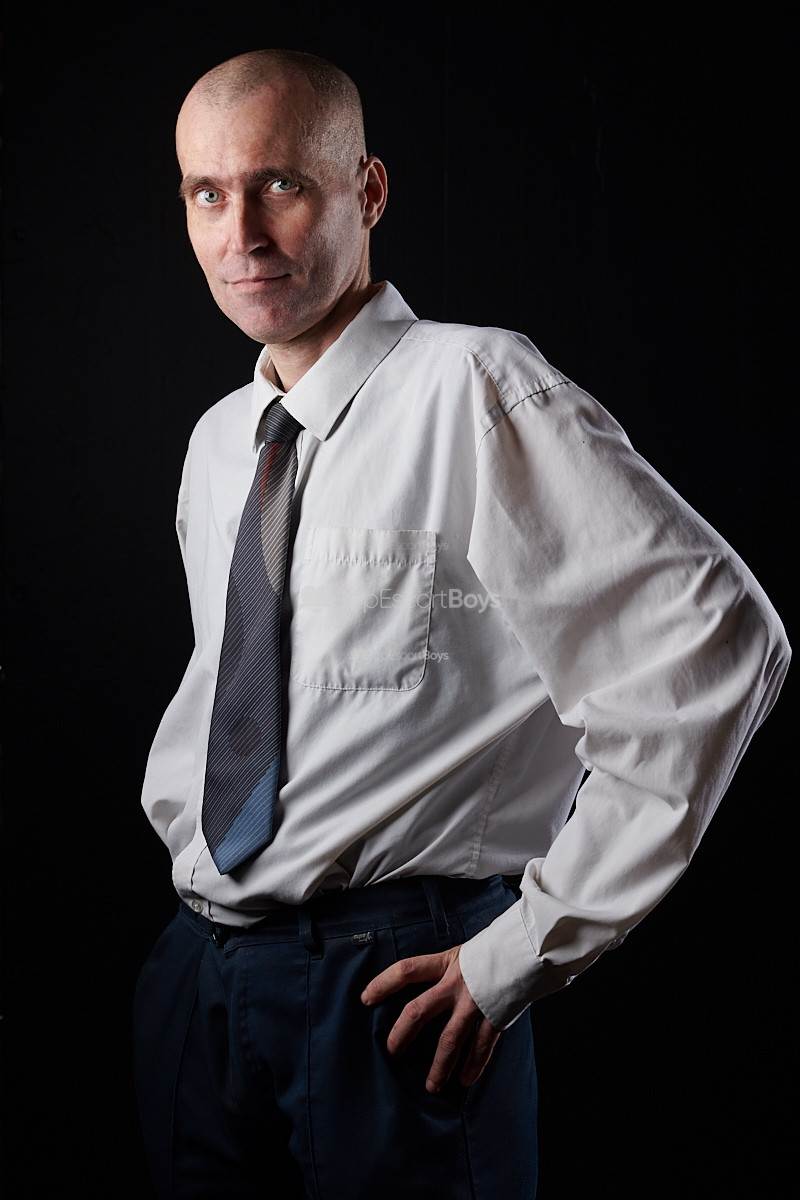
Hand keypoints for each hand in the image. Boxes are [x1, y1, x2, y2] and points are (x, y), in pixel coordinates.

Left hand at [360, 945, 500, 1093]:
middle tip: (391, 1053)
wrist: (525, 950)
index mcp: (445, 964)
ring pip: (450, 1039)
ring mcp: (474, 1001)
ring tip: (432, 1086)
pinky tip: (465, 1080)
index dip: (383, 983)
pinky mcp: (495, 1015)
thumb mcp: (460, 955)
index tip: (365, 999)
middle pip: (418, 1011)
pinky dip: (473, 1066)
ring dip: (439, 1066)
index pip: (406, 970)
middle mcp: (456, 983)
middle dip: (401, 1035)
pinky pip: (481, 1046)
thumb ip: (442, 973)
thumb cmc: (490, 954)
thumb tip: (422, 991)